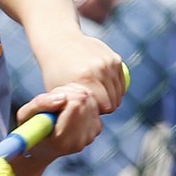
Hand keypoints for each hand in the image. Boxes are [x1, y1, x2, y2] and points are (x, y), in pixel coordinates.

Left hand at [15, 33, 129, 167]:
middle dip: (104, 107)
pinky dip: (114, 85)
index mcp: (84, 81)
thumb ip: (71, 112)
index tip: (87, 113)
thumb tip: (84, 134)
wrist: (59, 41)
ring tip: (96, 95)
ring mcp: (108, 62)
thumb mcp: (58, 95)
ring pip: (118, 92)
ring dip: (110, 96)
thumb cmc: (55, 72)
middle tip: (91, 106)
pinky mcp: (114, 57)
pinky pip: (121, 80)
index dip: (95, 113)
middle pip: (112, 102)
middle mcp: (98, 70)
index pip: (102, 108)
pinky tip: (102, 85)